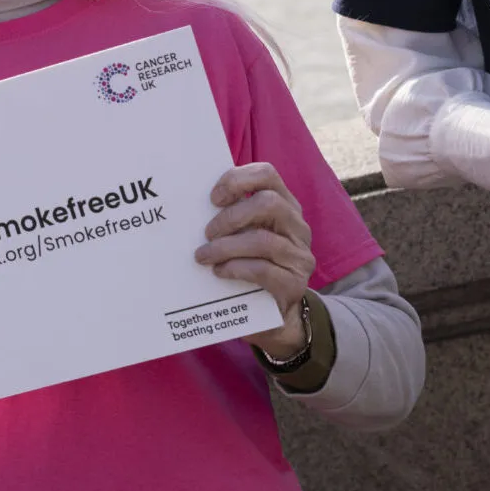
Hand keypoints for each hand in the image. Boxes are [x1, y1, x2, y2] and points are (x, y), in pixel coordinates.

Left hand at [194, 163, 316, 359]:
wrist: (276, 316)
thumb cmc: (252, 266)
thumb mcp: (244, 236)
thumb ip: (231, 218)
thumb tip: (189, 207)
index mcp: (284, 206)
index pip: (268, 174)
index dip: (238, 180)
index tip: (213, 197)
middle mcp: (297, 227)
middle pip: (269, 203)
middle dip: (232, 216)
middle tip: (207, 232)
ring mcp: (299, 256)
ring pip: (264, 240)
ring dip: (226, 247)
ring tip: (203, 256)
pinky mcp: (294, 284)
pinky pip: (264, 270)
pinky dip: (236, 268)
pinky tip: (219, 272)